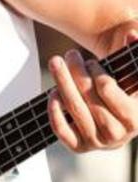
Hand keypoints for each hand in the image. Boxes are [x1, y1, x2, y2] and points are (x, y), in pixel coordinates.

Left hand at [46, 31, 137, 152]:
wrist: (118, 125)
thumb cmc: (126, 95)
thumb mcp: (133, 78)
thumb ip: (135, 56)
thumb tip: (132, 34)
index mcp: (136, 119)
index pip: (108, 90)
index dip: (97, 73)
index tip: (92, 62)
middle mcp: (117, 135)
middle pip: (88, 98)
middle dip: (76, 72)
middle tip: (70, 54)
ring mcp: (97, 143)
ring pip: (74, 110)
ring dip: (62, 83)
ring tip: (56, 63)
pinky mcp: (79, 147)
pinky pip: (62, 131)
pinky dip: (54, 111)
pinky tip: (52, 93)